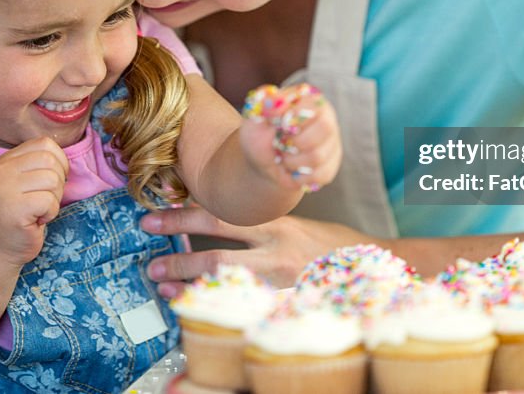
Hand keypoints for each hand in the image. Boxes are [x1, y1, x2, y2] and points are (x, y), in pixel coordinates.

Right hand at [0, 137, 69, 268]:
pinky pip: (49, 201)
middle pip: (51, 160)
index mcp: (7, 160)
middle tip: (44, 199)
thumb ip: (41, 165)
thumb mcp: (28, 181)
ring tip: (39, 210)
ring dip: (54, 199)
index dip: (59, 161)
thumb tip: (65, 159)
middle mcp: (3, 170)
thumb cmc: (22, 214)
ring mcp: (5, 188)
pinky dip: (51, 213)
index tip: (51, 181)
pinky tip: (36, 220)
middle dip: (58, 182)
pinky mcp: (14, 208)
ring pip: (53, 180)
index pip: (45, 143)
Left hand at [140, 205, 378, 296]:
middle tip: (149, 260)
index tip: (154, 217)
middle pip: (216, 249)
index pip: (221, 215)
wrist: (373, 268)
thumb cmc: (334, 246)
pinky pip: (245, 305)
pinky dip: (217, 306)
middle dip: (177, 253)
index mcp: (275, 223)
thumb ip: (264, 224)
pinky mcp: (287, 302)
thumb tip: (222, 222)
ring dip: (190, 284)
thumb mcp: (299, 224)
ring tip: (163, 286)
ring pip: (226, 280)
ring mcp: (281, 279)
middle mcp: (275, 249)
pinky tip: (196, 309)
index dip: (184, 215)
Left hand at [240, 83, 341, 192]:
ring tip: (283, 157)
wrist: (261, 163)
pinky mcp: (330, 166)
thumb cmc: (259, 134)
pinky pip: (320, 174)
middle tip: (281, 143)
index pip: (314, 105)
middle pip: (325, 128)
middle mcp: (326, 119)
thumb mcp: (255, 117)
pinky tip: (291, 169)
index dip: (296, 117)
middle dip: (296, 141)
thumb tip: (274, 102)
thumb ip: (264, 106)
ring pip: (319, 155)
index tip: (280, 126)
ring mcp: (331, 144)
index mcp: (309, 99)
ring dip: (292, 161)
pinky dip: (298, 176)